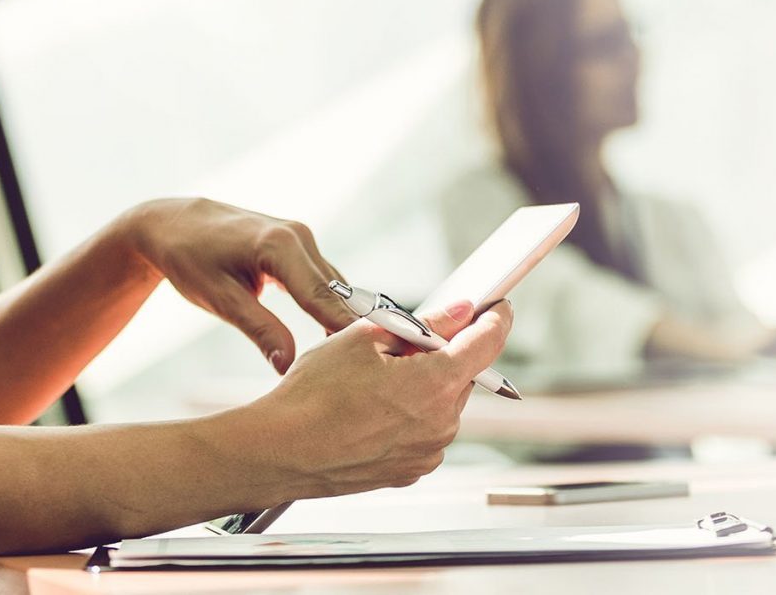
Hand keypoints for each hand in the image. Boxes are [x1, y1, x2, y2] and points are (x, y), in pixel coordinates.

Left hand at [122, 198, 356, 371]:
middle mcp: (299, 236)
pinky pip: (324, 280)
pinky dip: (332, 306)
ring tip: (367, 357)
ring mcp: (302, 238)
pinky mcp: (299, 245)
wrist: (173, 223)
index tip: (378, 351)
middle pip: (338, 292)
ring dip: (347, 318)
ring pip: (335, 286)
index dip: (349, 326)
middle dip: (358, 326)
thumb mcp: (219, 299)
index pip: (323, 296)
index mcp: (279, 246)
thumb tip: (288, 366)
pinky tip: (339, 335)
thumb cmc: (189, 259)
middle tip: (381, 363)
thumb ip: (259, 330)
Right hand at [232, 301, 512, 498]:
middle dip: (442, 353)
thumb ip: (423, 324)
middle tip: (402, 343)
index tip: (496, 306)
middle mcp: (442, 424)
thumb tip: (457, 311)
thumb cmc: (312, 397)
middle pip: (462, 373)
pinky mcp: (411, 470)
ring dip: (423, 386)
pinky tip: (372, 409)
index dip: (495, 317)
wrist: (279, 452)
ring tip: (374, 382)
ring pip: (442, 403)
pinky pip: (424, 431)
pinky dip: (409, 415)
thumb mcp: (365, 339)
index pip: (488, 342)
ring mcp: (428, 452)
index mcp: (437, 384)